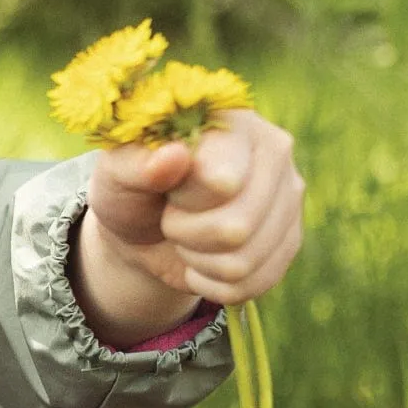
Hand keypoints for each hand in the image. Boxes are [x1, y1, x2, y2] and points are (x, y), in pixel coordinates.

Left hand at [79, 111, 304, 341]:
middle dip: (186, 235)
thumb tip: (172, 157)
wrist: (145, 229)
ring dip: (199, 261)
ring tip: (188, 236)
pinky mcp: (290, 239)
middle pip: (236, 229)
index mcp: (233, 123)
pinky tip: (204, 260)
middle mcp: (274, 152)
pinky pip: (252, 285)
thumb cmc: (132, 190)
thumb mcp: (117, 174)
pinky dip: (213, 284)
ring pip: (243, 262)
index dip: (183, 202)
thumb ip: (137, 164)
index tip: (165, 187)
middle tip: (173, 217)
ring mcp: (289, 197)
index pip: (222, 182)